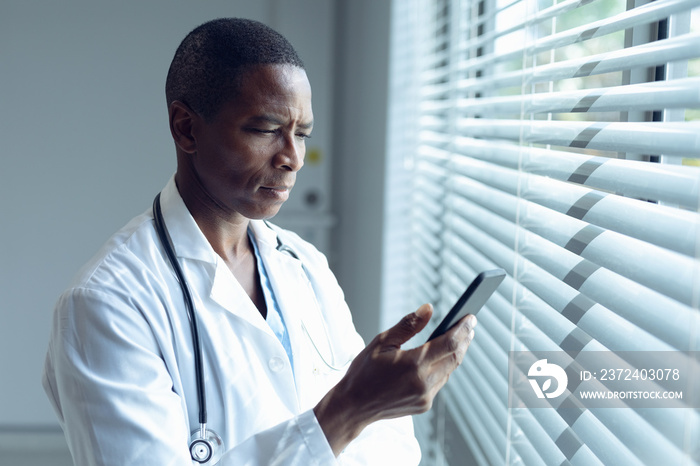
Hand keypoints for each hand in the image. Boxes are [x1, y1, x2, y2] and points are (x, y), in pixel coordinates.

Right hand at [314, 303, 476, 455]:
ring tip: (458, 339)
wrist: (354, 406)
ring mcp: (425, 396)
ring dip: (455, 354)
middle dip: (464, 340)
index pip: (449, 343)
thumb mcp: (382, 342)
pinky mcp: (424, 405)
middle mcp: (423, 382)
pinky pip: (440, 382)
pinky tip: (440, 358)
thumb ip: (408, 325)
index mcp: (413, 364)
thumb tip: (428, 309)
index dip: (463, 329)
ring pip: (450, 371)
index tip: (470, 317)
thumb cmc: (364, 372)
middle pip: (455, 357)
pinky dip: (443, 368)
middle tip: (469, 325)